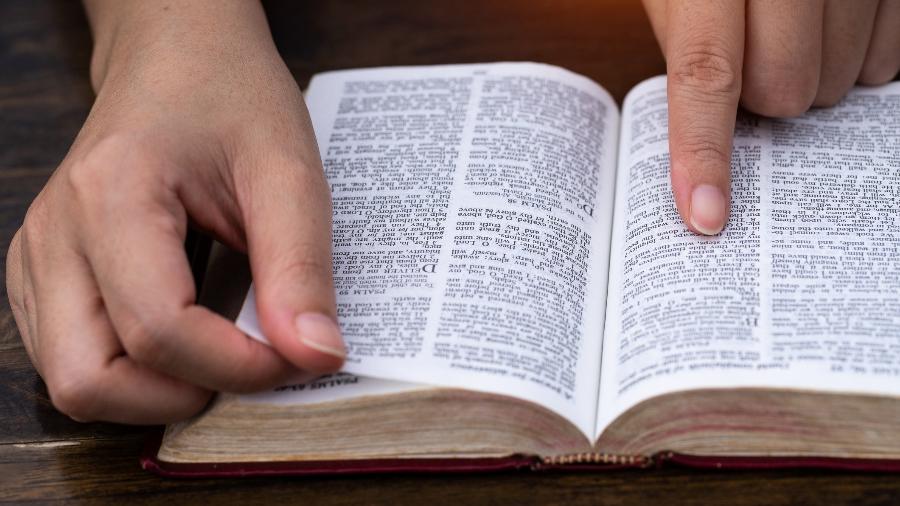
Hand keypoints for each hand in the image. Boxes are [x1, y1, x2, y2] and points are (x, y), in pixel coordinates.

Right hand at [5, 1, 343, 423]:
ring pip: (73, 380)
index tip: (298, 356)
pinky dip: (135, 371)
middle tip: (251, 366)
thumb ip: (300, 267)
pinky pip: (73, 356)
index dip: (236, 365)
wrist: (178, 57)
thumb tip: (316, 357)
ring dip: (155, 391)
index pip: (158, 329)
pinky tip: (189, 336)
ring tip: (223, 351)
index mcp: (111, 196)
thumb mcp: (287, 170)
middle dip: (180, 397)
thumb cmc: (231, 97)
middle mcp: (54, 234)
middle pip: (88, 379)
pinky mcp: (44, 271)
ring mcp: (39, 255)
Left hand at [642, 0, 899, 233]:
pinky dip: (858, 58)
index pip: (708, 73)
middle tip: (753, 58)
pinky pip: (888, 59)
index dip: (704, 151)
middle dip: (764, 97)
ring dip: (812, 76)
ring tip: (793, 29)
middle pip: (785, 90)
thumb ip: (689, 47)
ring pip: (840, 81)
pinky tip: (835, 24)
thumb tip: (710, 137)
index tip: (704, 216)